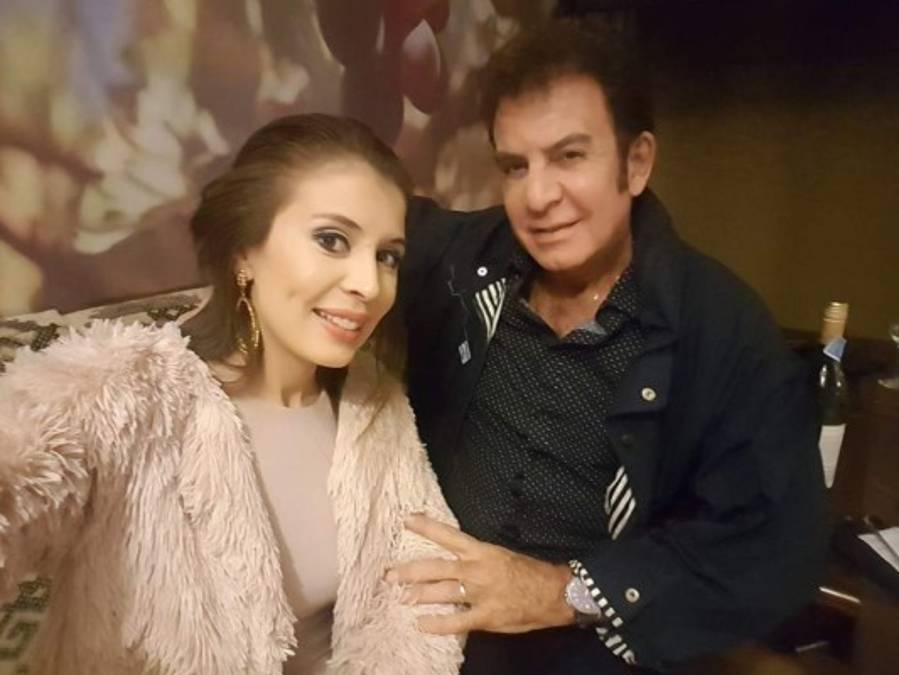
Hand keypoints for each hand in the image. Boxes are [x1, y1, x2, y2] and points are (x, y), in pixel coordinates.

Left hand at [386, 514, 574, 634]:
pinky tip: (421, 624)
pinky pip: (455, 622)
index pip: (447, 535)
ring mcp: (478, 595)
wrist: (553, 593)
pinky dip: (436, 624)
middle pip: (435, 568)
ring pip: (441, 593)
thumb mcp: (500, 555)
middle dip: (409, 571)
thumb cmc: (528, 571)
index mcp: (480, 551)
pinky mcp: (485, 617)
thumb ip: (477, 557)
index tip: (407, 520)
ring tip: (400, 597)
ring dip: (418, 595)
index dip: (426, 527)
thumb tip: (454, 556)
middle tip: (389, 574)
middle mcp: (475, 570)